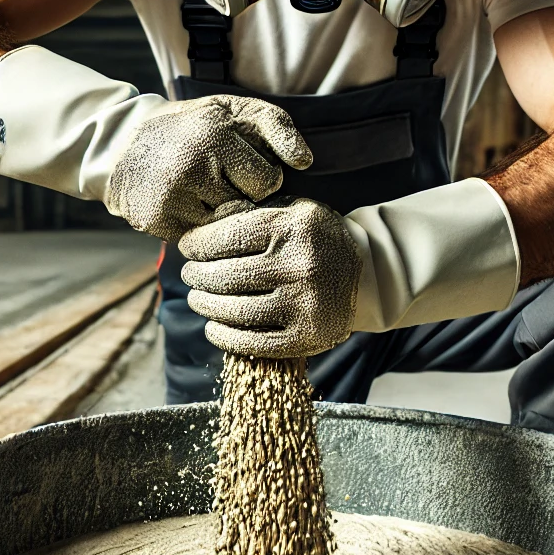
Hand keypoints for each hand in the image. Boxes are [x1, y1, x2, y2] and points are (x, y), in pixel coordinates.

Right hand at [104, 96, 311, 242]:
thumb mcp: (233, 111)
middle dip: (240, 198)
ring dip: (220, 216)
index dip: (260, 178)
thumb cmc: (193, 128)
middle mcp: (192, 163)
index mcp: (215, 132)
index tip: (241, 168)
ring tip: (202, 194)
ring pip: (225, 228)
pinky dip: (198, 228)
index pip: (268, 181)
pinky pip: (201, 241)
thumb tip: (305, 162)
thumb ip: (276, 126)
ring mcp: (172, 195)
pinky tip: (185, 206)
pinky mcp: (157, 220)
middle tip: (219, 181)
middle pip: (247, 207)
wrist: (121, 146)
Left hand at [178, 198, 361, 358]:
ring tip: (197, 298)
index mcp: (293, 227)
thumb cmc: (315, 239)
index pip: (228, 237)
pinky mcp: (306, 336)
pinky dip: (223, 336)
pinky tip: (213, 326)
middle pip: (226, 276)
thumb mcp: (292, 212)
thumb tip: (199, 228)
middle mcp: (299, 265)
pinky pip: (252, 341)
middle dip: (197, 276)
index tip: (188, 247)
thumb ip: (252, 214)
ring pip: (235, 310)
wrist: (365, 274)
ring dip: (205, 305)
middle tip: (190, 275)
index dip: (199, 244)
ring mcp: (304, 304)